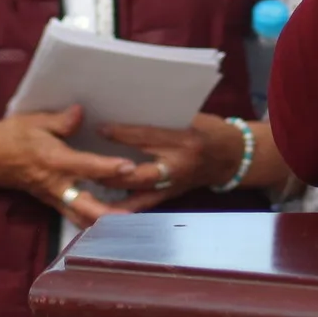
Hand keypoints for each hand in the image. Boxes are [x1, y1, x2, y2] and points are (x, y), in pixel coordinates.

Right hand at [0, 106, 137, 226]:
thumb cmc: (14, 136)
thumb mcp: (36, 122)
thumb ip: (61, 121)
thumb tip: (80, 112)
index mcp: (55, 160)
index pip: (86, 166)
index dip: (108, 167)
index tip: (130, 167)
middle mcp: (57, 184)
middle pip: (85, 204)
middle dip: (109, 212)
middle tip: (133, 215)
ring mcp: (54, 197)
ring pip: (79, 217)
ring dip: (102, 222)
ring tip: (128, 226)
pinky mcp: (52, 203)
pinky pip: (73, 216)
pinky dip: (90, 222)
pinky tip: (110, 223)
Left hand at [98, 117, 240, 212]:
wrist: (232, 156)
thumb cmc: (209, 130)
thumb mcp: (191, 118)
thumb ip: (162, 119)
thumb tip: (127, 111)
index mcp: (186, 139)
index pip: (149, 137)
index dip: (122, 133)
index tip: (99, 128)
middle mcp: (179, 166)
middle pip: (138, 171)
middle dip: (110, 169)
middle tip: (85, 163)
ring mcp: (175, 185)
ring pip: (137, 192)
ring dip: (112, 189)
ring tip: (85, 185)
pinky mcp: (170, 197)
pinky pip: (142, 204)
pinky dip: (121, 205)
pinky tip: (100, 204)